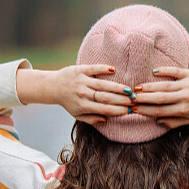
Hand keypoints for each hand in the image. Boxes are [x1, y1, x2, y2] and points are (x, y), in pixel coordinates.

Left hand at [18, 64, 133, 126]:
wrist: (54, 86)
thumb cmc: (69, 102)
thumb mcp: (78, 114)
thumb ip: (91, 119)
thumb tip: (106, 119)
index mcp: (83, 106)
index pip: (104, 109)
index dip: (118, 110)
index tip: (130, 110)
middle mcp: (83, 93)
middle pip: (106, 97)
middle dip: (121, 99)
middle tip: (134, 100)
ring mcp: (82, 81)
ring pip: (102, 84)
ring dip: (117, 87)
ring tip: (129, 89)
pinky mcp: (80, 70)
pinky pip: (93, 69)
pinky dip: (103, 69)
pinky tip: (114, 70)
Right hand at [132, 67, 188, 128]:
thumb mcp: (188, 119)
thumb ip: (173, 122)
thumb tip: (157, 121)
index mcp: (183, 110)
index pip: (160, 111)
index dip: (146, 110)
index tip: (134, 109)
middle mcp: (185, 98)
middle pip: (160, 98)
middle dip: (144, 98)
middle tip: (131, 98)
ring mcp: (187, 85)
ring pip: (165, 86)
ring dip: (150, 86)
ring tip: (137, 87)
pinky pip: (175, 71)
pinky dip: (164, 71)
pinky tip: (153, 72)